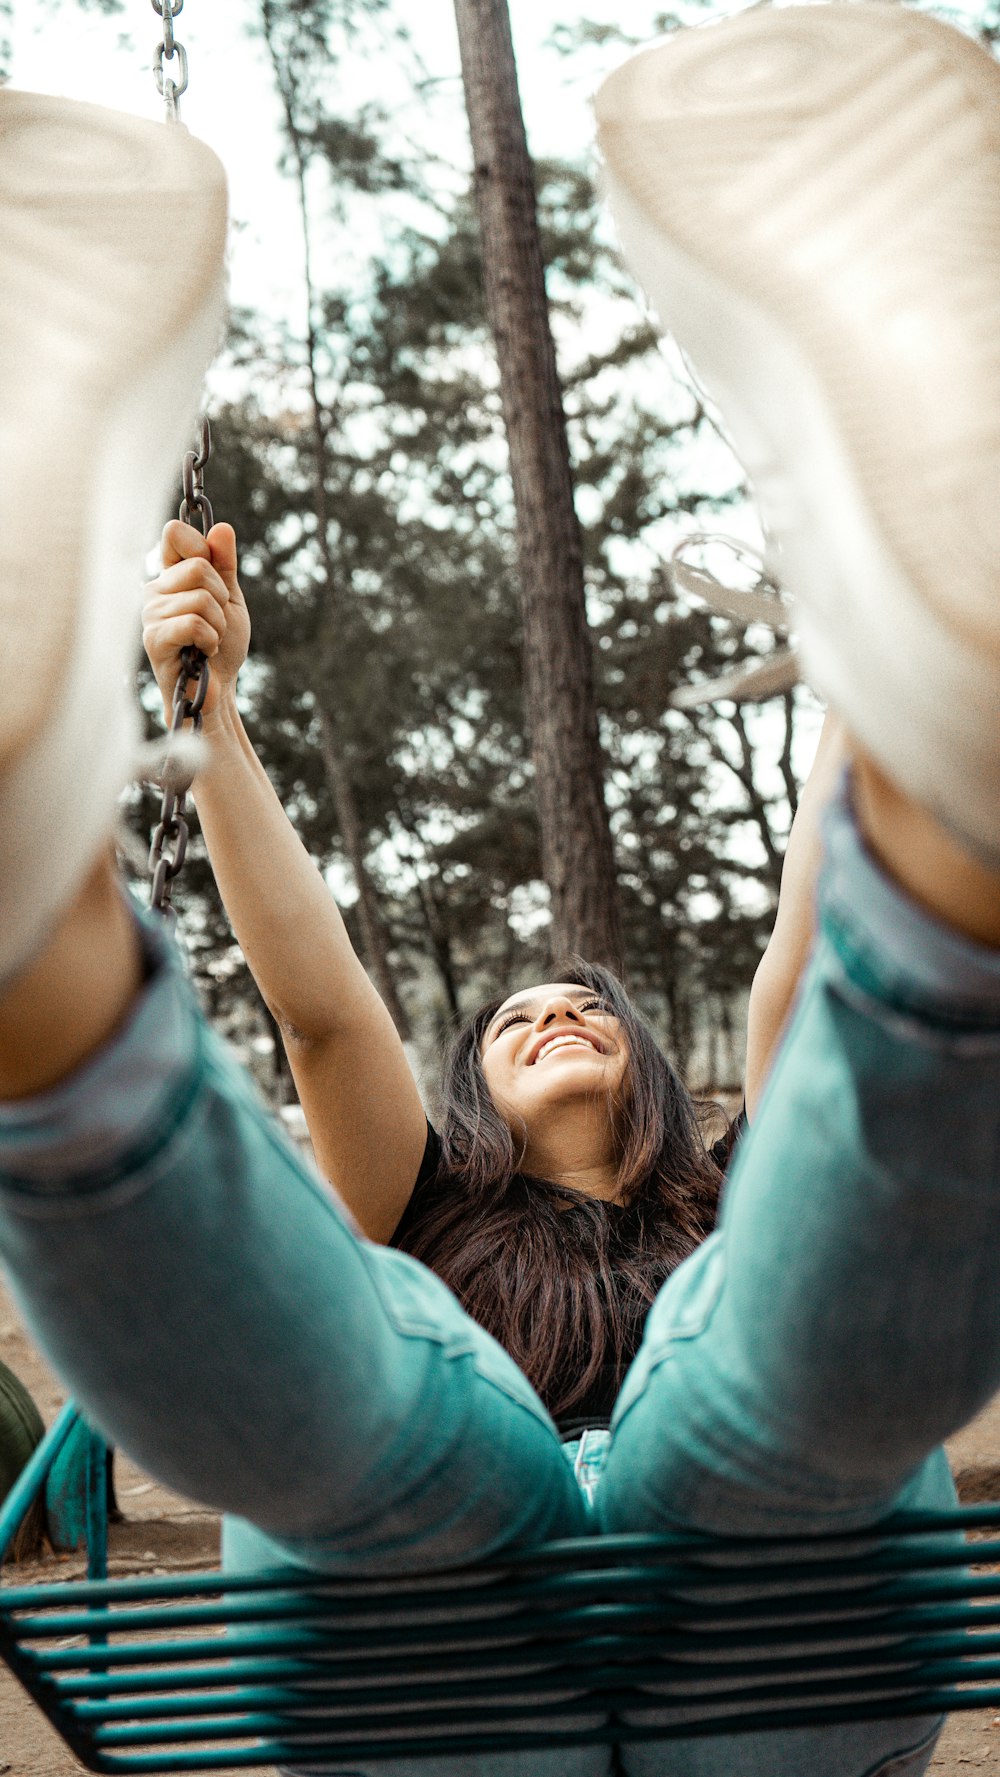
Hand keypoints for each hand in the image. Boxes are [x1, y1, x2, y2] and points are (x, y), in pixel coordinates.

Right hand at [142, 521, 250, 722]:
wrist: (218, 690)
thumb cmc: (221, 646)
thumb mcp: (230, 599)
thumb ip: (225, 564)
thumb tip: (222, 527)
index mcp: (170, 575)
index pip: (175, 533)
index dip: (203, 548)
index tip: (216, 579)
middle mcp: (155, 590)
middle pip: (199, 566)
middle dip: (221, 598)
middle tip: (216, 621)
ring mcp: (151, 614)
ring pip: (200, 597)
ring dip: (218, 624)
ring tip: (209, 641)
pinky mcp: (154, 639)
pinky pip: (193, 623)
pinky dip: (210, 639)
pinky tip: (202, 652)